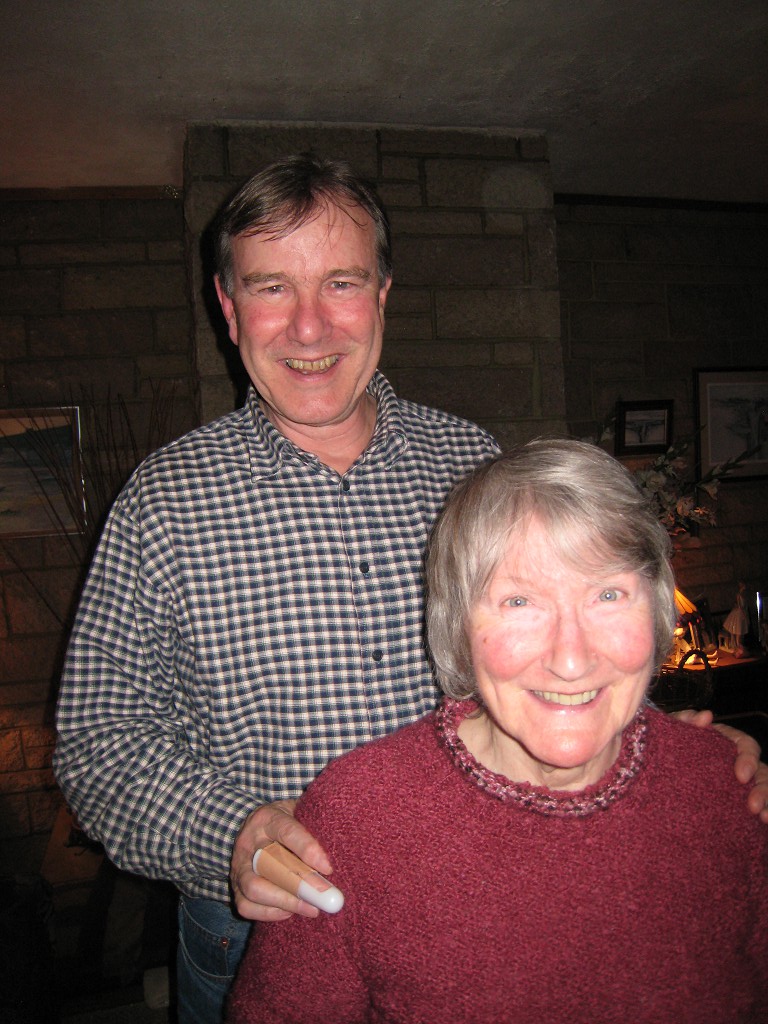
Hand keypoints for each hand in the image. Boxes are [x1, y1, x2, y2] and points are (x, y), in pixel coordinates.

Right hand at [230, 799, 332, 920]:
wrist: (253, 828)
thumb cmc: (285, 821)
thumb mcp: (298, 812)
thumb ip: (314, 825)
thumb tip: (341, 845)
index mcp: (267, 818)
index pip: (287, 831)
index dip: (307, 849)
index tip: (328, 868)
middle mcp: (248, 841)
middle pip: (268, 865)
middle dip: (297, 885)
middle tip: (322, 897)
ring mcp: (238, 865)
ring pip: (254, 888)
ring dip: (285, 902)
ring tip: (312, 909)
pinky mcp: (235, 886)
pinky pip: (247, 906)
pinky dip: (269, 914)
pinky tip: (291, 911)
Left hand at [677, 709, 767, 822]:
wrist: (650, 779)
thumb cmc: (666, 749)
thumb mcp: (672, 733)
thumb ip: (685, 720)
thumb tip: (706, 716)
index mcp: (726, 744)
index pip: (747, 747)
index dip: (749, 759)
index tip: (740, 775)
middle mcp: (738, 765)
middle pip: (762, 774)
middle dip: (763, 790)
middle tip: (753, 806)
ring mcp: (739, 788)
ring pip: (765, 793)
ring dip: (767, 804)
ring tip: (763, 818)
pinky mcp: (736, 807)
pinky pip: (755, 812)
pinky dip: (762, 817)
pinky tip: (760, 825)